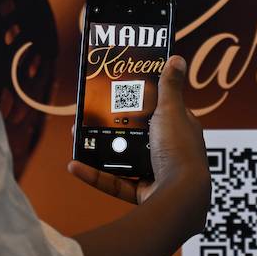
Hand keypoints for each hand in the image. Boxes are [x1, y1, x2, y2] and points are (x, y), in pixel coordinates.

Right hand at [67, 55, 210, 235]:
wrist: (182, 197)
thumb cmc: (179, 150)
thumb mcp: (171, 110)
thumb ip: (170, 86)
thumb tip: (177, 58)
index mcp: (180, 130)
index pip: (160, 112)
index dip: (140, 104)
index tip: (117, 96)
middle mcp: (170, 152)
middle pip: (136, 136)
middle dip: (110, 128)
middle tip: (89, 117)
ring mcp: (156, 174)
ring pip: (122, 159)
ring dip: (97, 150)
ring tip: (77, 137)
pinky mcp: (143, 194)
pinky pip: (115, 183)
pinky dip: (95, 176)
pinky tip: (75, 166)